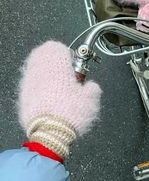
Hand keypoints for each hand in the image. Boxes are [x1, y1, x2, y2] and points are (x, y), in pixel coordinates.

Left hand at [19, 41, 101, 159]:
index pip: (56, 46)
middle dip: (54, 60)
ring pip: (35, 67)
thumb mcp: (91, 99)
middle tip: (65, 72)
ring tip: (57, 85)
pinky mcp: (23, 96)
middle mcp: (40, 71)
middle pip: (42, 53)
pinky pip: (31, 82)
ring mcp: (29, 83)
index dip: (66, 53)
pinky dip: (39, 85)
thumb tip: (90, 87)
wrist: (50, 134)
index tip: (73, 64)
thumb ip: (92, 87)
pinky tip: (48, 97)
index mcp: (57, 67)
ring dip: (46, 72)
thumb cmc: (70, 114)